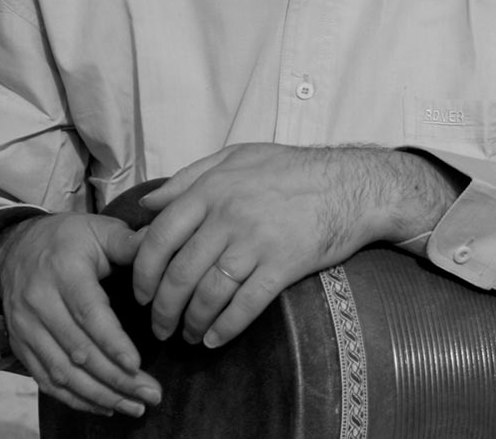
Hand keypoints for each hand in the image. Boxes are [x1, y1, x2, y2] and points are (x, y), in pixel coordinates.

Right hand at [0, 212, 162, 416]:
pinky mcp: (22, 345)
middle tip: (151, 393)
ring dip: (98, 394)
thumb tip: (167, 247)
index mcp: (64, 273)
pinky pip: (45, 379)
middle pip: (77, 350)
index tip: (136, 365)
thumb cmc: (69, 239)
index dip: (112, 343)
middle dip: (115, 378)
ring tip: (134, 406)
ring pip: (61, 372)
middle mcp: (40, 304)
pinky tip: (105, 406)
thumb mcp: (99, 230)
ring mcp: (27, 328)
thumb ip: (130, 242)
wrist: (15, 249)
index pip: (88, 314)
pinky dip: (74, 398)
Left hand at [131, 144, 456, 348]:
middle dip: (163, 309)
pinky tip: (216, 339)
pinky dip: (226, 327)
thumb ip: (190, 176)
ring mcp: (257, 242)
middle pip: (180, 274)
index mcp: (212, 190)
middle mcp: (229, 217)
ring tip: (189, 335)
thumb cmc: (296, 169)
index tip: (141, 294)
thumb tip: (148, 206)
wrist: (354, 185)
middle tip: (160, 326)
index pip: (159, 238)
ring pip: (208, 294)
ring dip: (192, 322)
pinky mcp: (284, 264)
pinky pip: (246, 304)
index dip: (143, 273)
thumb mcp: (239, 156)